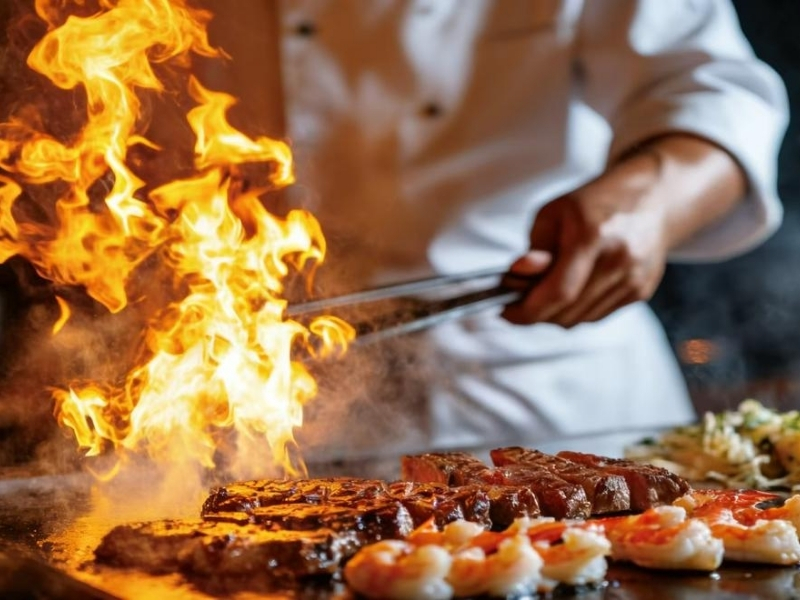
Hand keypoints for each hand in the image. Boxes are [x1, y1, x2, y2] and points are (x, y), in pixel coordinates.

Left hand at [502, 157, 668, 326]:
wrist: (650, 198)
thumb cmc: (594, 203)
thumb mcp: (554, 212)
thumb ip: (536, 247)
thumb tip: (518, 274)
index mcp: (592, 235)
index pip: (558, 292)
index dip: (527, 310)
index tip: (506, 312)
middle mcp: (618, 260)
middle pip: (568, 312)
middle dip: (536, 313)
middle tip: (519, 302)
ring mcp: (633, 279)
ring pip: (581, 320)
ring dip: (555, 315)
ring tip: (545, 293)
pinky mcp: (641, 291)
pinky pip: (597, 316)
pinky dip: (577, 312)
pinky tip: (571, 291)